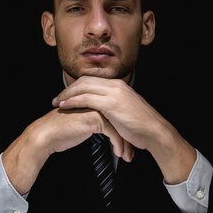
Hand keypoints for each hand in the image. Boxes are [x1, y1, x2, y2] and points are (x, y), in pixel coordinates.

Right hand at [2, 105, 130, 194]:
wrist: (47, 136)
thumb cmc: (62, 133)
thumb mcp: (82, 124)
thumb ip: (94, 122)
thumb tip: (109, 130)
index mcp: (94, 102)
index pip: (116, 116)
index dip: (123, 132)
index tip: (128, 145)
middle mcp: (96, 102)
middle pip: (119, 120)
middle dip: (127, 138)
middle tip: (130, 153)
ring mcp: (96, 108)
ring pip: (118, 126)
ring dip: (124, 143)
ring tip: (126, 156)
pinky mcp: (94, 118)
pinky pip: (113, 132)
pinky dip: (118, 144)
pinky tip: (118, 153)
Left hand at [52, 76, 196, 183]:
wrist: (155, 132)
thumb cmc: (141, 126)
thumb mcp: (126, 111)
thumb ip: (113, 106)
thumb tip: (101, 111)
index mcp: (118, 85)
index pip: (91, 80)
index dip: (76, 87)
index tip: (66, 95)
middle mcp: (116, 85)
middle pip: (85, 81)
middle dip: (68, 89)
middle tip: (57, 98)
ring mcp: (114, 93)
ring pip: (84, 87)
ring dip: (67, 94)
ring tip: (57, 103)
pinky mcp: (112, 103)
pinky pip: (87, 98)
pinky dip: (74, 101)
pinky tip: (65, 106)